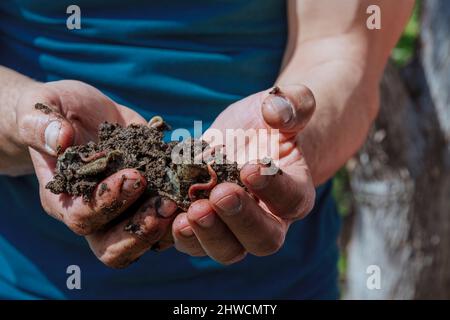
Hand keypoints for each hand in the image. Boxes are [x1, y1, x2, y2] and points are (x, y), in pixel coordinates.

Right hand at [16, 80, 177, 267]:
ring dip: (169, 225)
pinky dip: (187, 205)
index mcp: (64, 199)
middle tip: (167, 204)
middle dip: (142, 229)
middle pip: (114, 246)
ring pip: (146, 240)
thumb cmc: (54, 112)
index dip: (108, 203)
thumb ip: (41, 125)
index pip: (83, 217)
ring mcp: (125, 209)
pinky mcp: (149, 196)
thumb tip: (61, 139)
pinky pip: (169, 215)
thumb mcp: (41, 110)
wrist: (79, 113)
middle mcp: (95, 214)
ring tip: (190, 201)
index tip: (134, 177)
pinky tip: (203, 185)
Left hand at [171, 85, 315, 263]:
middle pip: (263, 239)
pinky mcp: (203, 225)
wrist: (245, 136)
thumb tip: (276, 112)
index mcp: (294, 191)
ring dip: (207, 236)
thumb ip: (292, 104)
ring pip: (226, 250)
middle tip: (219, 195)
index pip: (291, 199)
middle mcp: (267, 219)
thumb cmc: (268, 122)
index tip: (251, 168)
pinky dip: (177, 234)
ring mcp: (233, 228)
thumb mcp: (285, 104)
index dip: (274, 188)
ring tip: (188, 214)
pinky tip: (164, 214)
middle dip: (240, 220)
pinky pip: (192, 241)